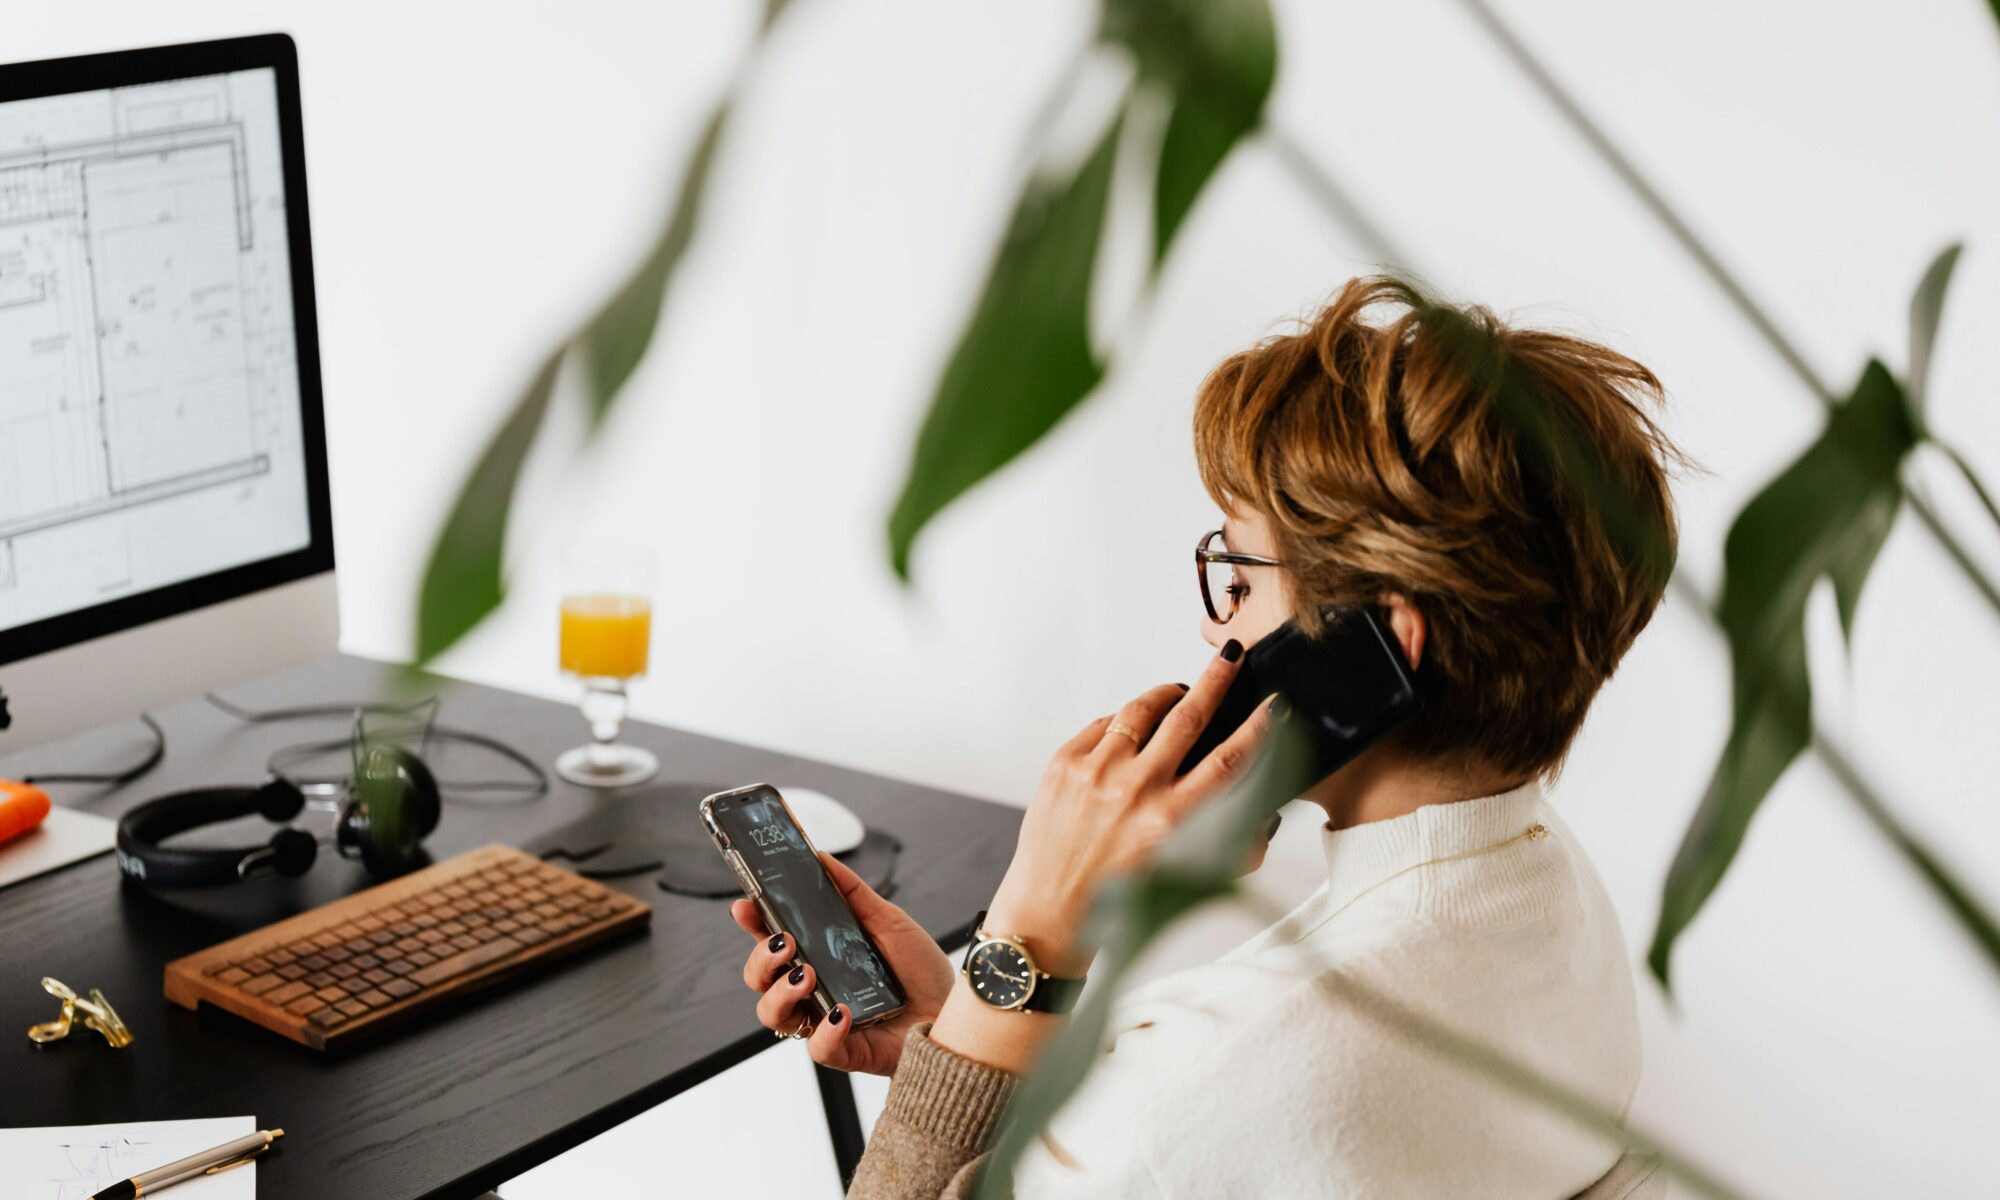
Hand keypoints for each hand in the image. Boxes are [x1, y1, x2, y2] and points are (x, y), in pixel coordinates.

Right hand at [731, 852, 954, 1075]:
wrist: (955, 1009)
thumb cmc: (920, 970)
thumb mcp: (888, 921)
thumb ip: (852, 892)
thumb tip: (821, 858)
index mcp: (818, 956)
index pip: (772, 940)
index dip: (752, 924)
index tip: (745, 905)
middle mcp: (813, 989)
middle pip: (760, 980)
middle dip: (761, 959)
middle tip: (785, 943)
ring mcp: (824, 1021)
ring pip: (774, 1016)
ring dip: (780, 993)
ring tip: (808, 974)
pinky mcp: (845, 1051)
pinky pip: (817, 1049)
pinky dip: (825, 1031)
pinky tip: (842, 1011)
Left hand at [984, 640, 1275, 975]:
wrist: (1049, 911)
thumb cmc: (1117, 899)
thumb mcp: (1184, 876)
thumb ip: (1228, 845)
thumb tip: (1260, 811)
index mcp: (1171, 822)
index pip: (1228, 760)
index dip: (1258, 728)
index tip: (1274, 706)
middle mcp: (1135, 791)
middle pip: (1188, 716)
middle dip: (1216, 680)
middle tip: (1230, 657)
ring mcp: (1095, 772)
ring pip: (1141, 710)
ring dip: (1166, 696)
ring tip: (1179, 693)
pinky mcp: (1064, 764)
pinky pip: (1103, 725)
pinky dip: (1122, 724)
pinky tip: (1131, 734)